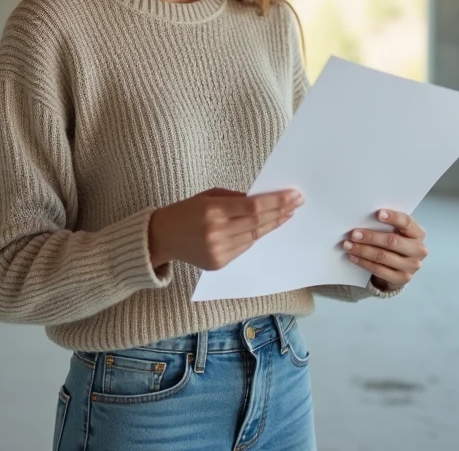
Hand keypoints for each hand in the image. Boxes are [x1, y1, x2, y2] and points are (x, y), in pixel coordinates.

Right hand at [149, 188, 303, 270]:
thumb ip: (235, 197)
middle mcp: (216, 232)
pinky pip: (244, 248)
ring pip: (254, 237)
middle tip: (297, 203)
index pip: (254, 206)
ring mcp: (218, 251)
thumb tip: (263, 200)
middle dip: (280, 212)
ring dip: (272, 225)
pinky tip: (264, 227)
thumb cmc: (185, 211)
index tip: (294, 195)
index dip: (277, 201)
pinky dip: (255, 237)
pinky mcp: (218, 263)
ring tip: (286, 214)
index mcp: (213, 210)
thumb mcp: (208, 195)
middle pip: (257, 223)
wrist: (161, 237)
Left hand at [341, 209, 427, 289]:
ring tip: (347, 245)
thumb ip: (388, 225)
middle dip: (370, 237)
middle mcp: (419, 250)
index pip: (407, 223)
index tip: (377, 213)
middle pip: (392, 241)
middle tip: (353, 234)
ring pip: (383, 256)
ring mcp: (411, 266)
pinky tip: (353, 256)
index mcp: (418, 233)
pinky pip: (378, 270)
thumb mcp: (397, 232)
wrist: (400, 268)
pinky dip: (363, 262)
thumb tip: (364, 217)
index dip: (393, 217)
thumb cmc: (395, 243)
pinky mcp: (402, 278)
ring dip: (362, 250)